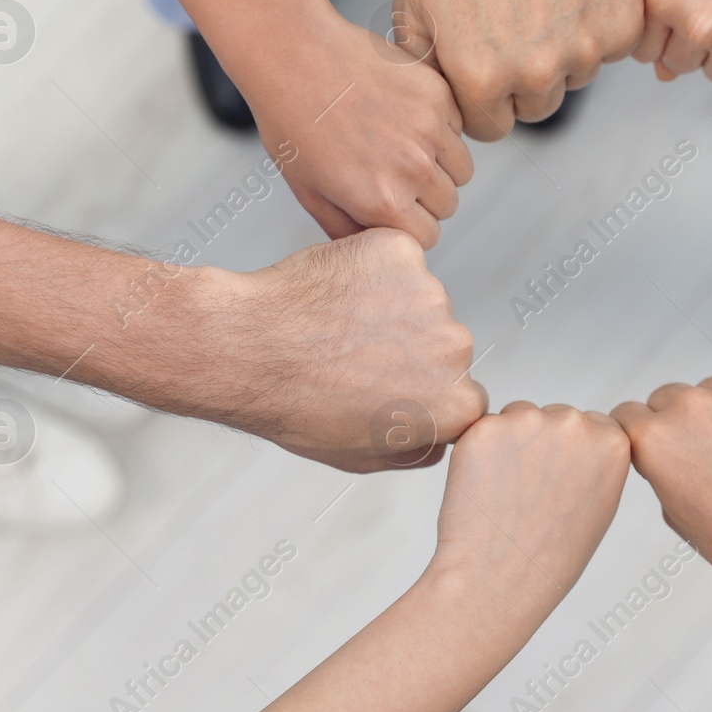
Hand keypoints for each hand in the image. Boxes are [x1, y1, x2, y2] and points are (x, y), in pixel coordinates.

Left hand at [176, 229, 486, 470]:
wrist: (248, 347)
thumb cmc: (293, 402)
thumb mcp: (361, 457)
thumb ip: (416, 450)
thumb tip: (435, 438)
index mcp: (455, 403)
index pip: (463, 393)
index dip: (425, 390)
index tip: (394, 385)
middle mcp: (454, 347)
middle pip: (447, 343)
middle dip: (412, 347)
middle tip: (358, 354)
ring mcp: (430, 294)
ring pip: (421, 299)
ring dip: (392, 307)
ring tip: (341, 325)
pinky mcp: (401, 253)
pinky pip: (397, 259)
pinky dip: (373, 269)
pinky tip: (338, 293)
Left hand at [228, 0, 471, 249]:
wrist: (294, 55)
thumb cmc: (292, 123)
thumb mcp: (308, 191)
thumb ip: (346, 230)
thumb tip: (376, 246)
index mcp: (383, 202)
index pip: (427, 237)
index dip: (410, 225)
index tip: (392, 208)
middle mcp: (413, 170)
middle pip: (448, 205)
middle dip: (426, 197)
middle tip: (393, 173)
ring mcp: (430, 131)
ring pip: (461, 170)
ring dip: (440, 165)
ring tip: (403, 146)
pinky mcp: (438, 96)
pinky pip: (458, 129)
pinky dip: (441, 129)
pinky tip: (403, 114)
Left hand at [395, 0, 641, 139]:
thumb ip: (423, 62)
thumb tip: (436, 99)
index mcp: (480, 77)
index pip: (490, 127)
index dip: (485, 96)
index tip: (486, 62)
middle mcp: (535, 74)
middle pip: (535, 108)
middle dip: (524, 78)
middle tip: (515, 20)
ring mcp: (584, 52)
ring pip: (574, 77)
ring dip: (562, 50)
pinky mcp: (621, 28)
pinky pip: (609, 48)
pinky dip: (596, 24)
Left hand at [432, 402, 629, 608]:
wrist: (498, 580)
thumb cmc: (549, 556)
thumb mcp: (601, 507)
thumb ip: (596, 462)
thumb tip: (580, 441)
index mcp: (613, 443)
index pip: (594, 424)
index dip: (572, 452)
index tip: (561, 480)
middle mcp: (575, 424)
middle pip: (554, 416)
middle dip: (541, 443)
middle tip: (530, 493)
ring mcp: (530, 421)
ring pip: (518, 417)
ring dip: (510, 443)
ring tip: (507, 494)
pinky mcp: (487, 427)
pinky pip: (484, 428)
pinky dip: (480, 451)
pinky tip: (484, 488)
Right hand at [612, 374, 711, 608]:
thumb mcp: (679, 517)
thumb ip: (660, 470)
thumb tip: (663, 446)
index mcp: (656, 440)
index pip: (626, 414)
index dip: (639, 434)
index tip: (653, 446)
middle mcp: (691, 406)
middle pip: (668, 397)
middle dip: (679, 422)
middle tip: (709, 461)